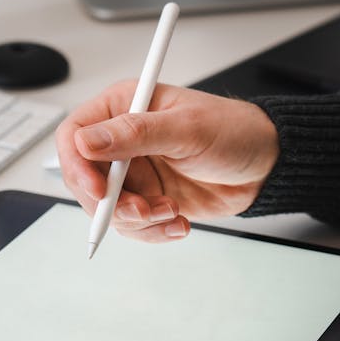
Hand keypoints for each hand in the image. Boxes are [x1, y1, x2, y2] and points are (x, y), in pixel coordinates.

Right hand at [56, 81, 278, 241]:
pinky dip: (153, 231)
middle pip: (84, 180)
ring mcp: (133, 175)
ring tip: (171, 213)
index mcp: (123, 109)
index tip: (99, 188)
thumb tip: (87, 142)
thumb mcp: (186, 128)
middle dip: (110, 203)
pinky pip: (133, 226)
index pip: (75, 136)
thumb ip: (135, 134)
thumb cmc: (233, 131)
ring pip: (107, 209)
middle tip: (142, 210)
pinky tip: (179, 223)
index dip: (77, 165)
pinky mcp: (147, 200)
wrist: (265, 166)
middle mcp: (121, 143)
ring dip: (137, 220)